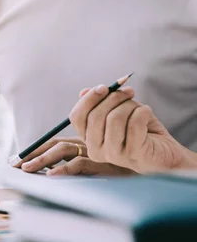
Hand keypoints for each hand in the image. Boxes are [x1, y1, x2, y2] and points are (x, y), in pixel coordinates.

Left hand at [17, 137, 134, 175]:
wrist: (151, 164)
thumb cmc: (124, 165)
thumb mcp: (98, 164)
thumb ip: (77, 163)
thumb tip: (53, 172)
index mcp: (83, 141)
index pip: (54, 143)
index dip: (35, 149)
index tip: (16, 160)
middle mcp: (87, 144)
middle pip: (55, 144)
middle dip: (33, 154)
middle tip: (15, 165)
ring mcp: (94, 152)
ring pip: (64, 151)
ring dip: (43, 160)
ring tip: (27, 169)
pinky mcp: (102, 162)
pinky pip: (80, 164)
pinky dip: (65, 170)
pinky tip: (52, 177)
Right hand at [69, 84, 196, 173]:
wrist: (166, 154)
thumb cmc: (141, 132)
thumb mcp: (119, 112)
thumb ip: (101, 104)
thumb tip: (83, 91)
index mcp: (88, 139)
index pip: (77, 117)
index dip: (89, 99)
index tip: (105, 87)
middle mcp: (96, 150)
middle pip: (95, 116)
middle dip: (114, 97)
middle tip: (129, 92)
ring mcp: (113, 154)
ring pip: (114, 118)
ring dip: (130, 105)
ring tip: (140, 108)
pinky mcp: (132, 154)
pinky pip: (134, 123)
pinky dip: (143, 112)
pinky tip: (147, 114)